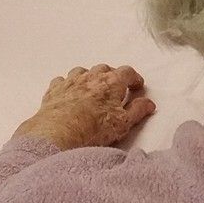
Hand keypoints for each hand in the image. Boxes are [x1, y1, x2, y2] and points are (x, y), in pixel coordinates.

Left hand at [15, 64, 155, 150]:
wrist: (58, 134)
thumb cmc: (94, 129)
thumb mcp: (123, 123)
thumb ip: (138, 111)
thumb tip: (149, 103)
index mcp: (111, 82)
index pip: (127, 72)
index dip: (134, 78)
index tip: (137, 85)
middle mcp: (91, 76)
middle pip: (104, 68)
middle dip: (112, 76)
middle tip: (116, 88)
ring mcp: (71, 81)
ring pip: (82, 71)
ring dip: (89, 77)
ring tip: (92, 88)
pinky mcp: (54, 90)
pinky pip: (62, 80)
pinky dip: (68, 84)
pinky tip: (69, 93)